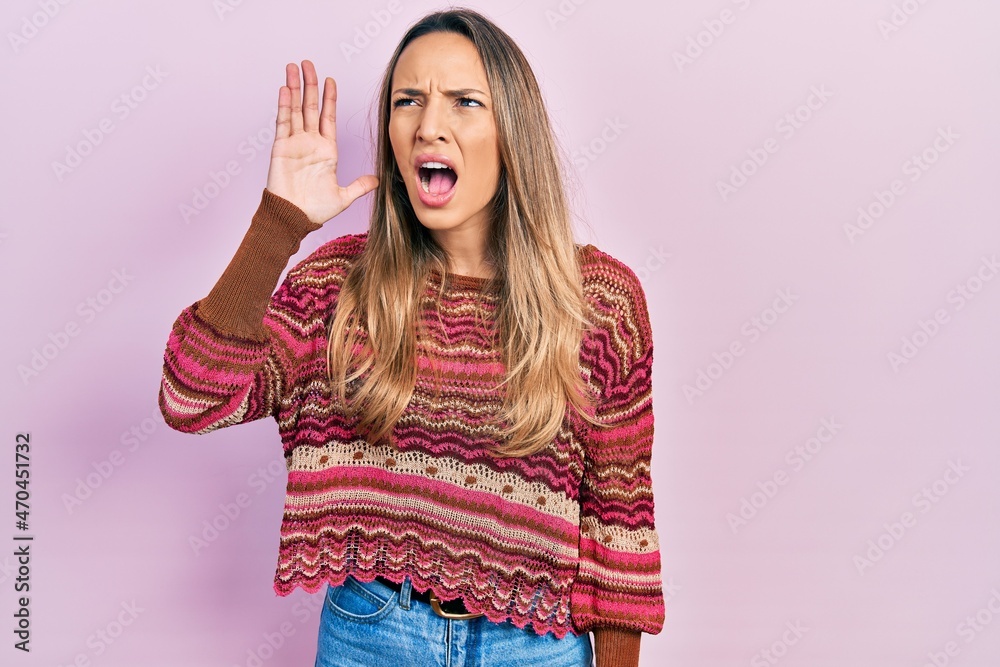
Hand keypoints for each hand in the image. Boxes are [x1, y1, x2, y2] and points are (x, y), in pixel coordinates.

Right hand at [265, 60, 377, 224]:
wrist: (294, 218)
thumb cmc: (315, 210)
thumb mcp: (344, 197)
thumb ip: (360, 186)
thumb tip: (377, 180)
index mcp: (326, 150)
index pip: (328, 117)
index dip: (329, 98)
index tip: (330, 80)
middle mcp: (310, 143)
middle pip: (309, 107)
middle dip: (310, 85)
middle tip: (309, 63)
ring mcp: (294, 143)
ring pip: (294, 109)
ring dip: (294, 88)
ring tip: (293, 67)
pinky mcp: (281, 148)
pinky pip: (283, 123)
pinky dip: (283, 105)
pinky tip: (284, 89)